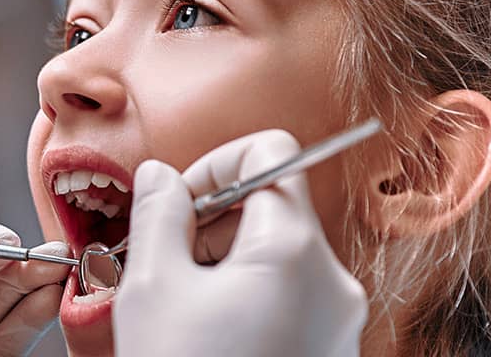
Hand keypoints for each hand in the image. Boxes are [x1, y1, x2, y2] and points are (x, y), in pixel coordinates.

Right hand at [112, 130, 366, 356]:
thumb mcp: (153, 287)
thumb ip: (158, 214)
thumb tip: (162, 177)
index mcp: (295, 250)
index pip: (269, 154)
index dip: (212, 166)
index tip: (175, 206)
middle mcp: (333, 281)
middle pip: (273, 207)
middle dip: (211, 224)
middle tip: (163, 263)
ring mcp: (338, 320)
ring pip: (277, 256)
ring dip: (222, 265)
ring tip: (180, 308)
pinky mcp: (329, 350)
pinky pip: (288, 299)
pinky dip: (244, 300)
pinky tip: (205, 336)